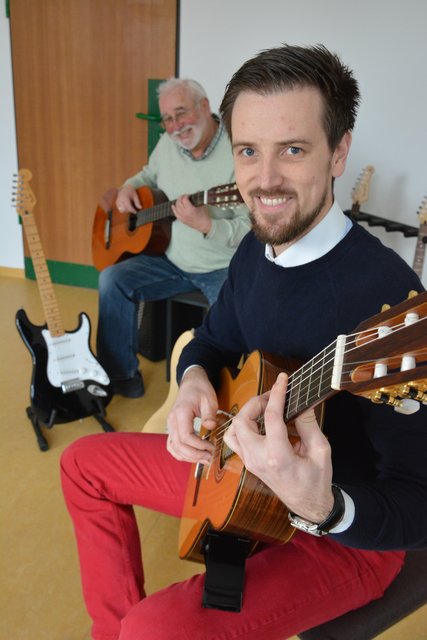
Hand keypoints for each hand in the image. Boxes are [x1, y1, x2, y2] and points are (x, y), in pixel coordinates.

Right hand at [116, 185, 141, 213]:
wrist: (125, 187)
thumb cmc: (131, 191)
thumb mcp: (135, 195)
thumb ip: (137, 202)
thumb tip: (140, 208)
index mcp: (125, 198)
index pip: (128, 207)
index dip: (132, 210)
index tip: (136, 212)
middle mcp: (120, 200)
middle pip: (124, 210)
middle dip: (129, 211)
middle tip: (133, 209)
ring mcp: (117, 201)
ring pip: (121, 210)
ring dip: (126, 211)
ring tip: (130, 208)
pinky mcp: (116, 203)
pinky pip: (120, 209)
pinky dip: (123, 209)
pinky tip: (127, 207)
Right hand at [166, 366, 217, 463]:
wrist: (191, 382)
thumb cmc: (200, 389)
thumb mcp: (209, 398)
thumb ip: (209, 414)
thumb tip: (210, 427)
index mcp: (181, 413)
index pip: (186, 436)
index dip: (198, 446)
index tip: (211, 448)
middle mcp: (172, 420)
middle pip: (178, 445)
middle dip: (194, 455)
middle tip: (209, 458)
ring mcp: (170, 425)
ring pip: (173, 447)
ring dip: (188, 457)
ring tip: (203, 459)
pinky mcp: (173, 427)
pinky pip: (172, 445)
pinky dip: (180, 453)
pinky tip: (192, 456)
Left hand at [171, 195, 211, 233]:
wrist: (204, 226)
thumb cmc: (204, 217)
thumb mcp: (202, 206)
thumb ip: (199, 198)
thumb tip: (197, 192)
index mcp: (190, 210)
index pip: (184, 199)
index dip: (186, 196)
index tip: (188, 195)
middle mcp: (185, 214)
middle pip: (179, 203)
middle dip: (181, 198)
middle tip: (184, 196)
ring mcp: (183, 217)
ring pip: (176, 208)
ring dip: (177, 202)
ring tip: (180, 199)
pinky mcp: (182, 220)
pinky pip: (176, 214)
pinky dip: (174, 209)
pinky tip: (173, 206)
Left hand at [224, 372, 334, 522]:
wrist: (308, 505)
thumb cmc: (316, 479)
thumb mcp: (320, 450)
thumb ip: (308, 424)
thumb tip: (300, 401)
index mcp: (278, 456)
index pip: (271, 417)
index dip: (276, 394)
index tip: (282, 380)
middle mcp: (258, 459)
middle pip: (242, 421)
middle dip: (255, 402)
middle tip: (273, 396)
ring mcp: (250, 462)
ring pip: (233, 430)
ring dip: (246, 414)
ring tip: (264, 408)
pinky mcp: (249, 462)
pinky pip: (235, 440)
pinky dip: (243, 426)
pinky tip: (259, 422)